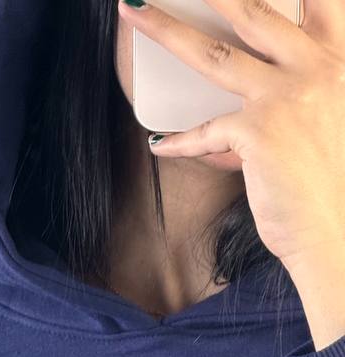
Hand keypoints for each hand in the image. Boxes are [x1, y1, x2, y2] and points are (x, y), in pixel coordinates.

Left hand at [116, 0, 344, 281]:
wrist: (338, 233)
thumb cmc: (331, 188)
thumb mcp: (326, 124)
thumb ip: (286, 104)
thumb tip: (229, 122)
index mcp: (338, 61)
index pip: (322, 0)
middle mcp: (317, 67)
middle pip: (252, 10)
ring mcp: (287, 96)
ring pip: (213, 55)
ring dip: (167, 29)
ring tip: (134, 10)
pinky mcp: (260, 131)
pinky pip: (206, 131)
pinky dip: (181, 143)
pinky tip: (160, 146)